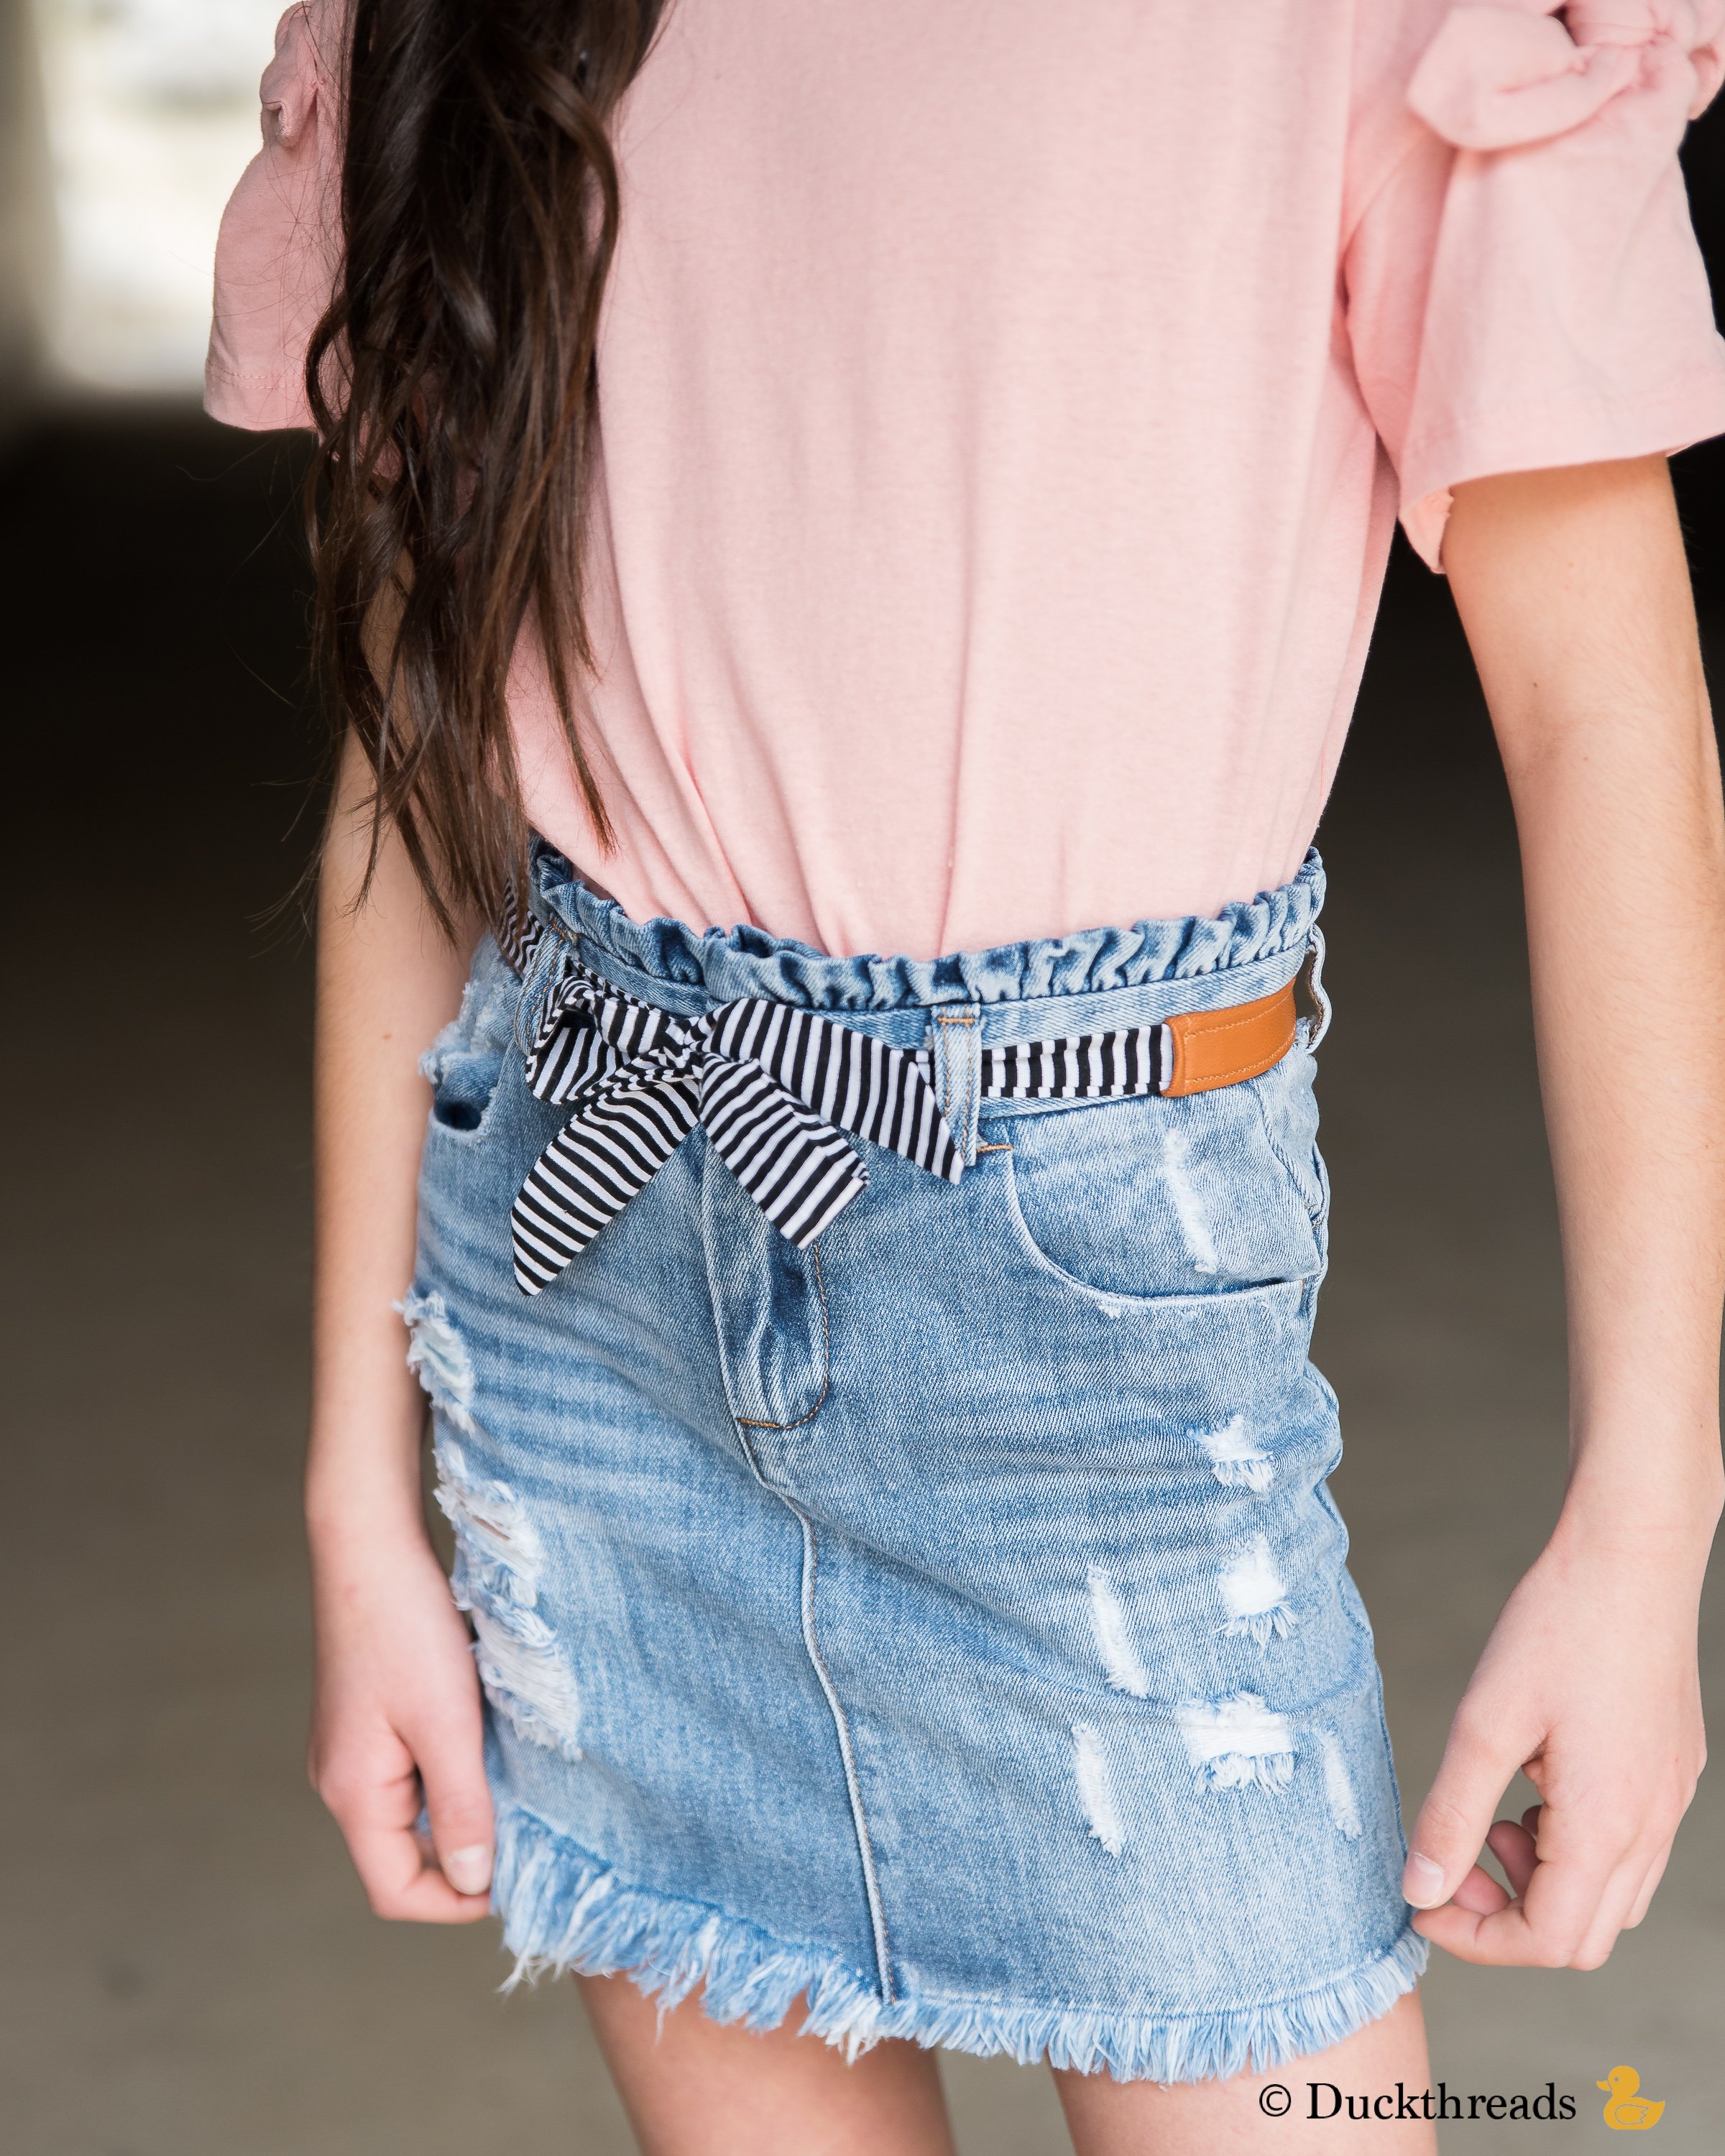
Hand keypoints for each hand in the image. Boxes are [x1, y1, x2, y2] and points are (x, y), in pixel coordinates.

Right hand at [308, 1522, 494, 1921]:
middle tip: (524, 1827)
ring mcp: (348, 1751)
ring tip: (508, 1779)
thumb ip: (460, 1807)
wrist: (370, 1547)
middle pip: (401, 1857)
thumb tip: (475, 1881)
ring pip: (408, 1814)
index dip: (455, 1902)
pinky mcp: (363, 1722)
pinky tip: (481, 1740)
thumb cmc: (406, 1629)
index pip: (396, 1891)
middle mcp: (339, 1781)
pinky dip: (446, 1773)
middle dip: (462, 1854)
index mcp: (352, 1794)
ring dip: (458, 1809)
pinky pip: (407, 1774)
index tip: (514, 1878)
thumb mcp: (447, 1723)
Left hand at [1402, 1516, 1707, 1968]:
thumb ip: (1451, 1814)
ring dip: (1543, 1881)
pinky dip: (1575, 1845)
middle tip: (1455, 1856)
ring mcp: (1670, 1801)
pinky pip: (1630, 1849)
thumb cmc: (1558, 1628)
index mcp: (1606, 1826)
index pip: (1547, 1941)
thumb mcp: (1484, 1722)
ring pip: (1612, 1897)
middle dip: (1507, 1916)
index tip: (1422, 1903)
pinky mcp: (1671, 1772)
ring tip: (1496, 1811)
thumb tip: (1418, 1890)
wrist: (1632, 1557)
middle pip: (1582, 1937)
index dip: (1475, 1939)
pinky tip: (1537, 1778)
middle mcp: (1652, 1827)